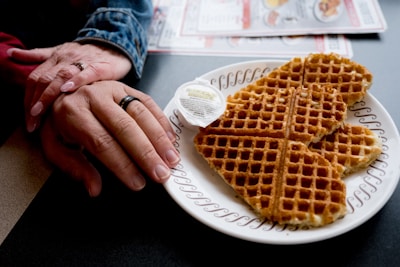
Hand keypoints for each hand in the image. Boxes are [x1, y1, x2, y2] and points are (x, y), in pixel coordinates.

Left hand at [8, 42, 131, 131]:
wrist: (116, 46)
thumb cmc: (88, 54)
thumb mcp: (60, 51)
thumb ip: (38, 55)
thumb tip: (12, 53)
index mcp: (55, 58)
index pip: (35, 78)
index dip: (27, 98)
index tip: (28, 118)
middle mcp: (65, 60)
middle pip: (44, 79)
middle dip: (35, 102)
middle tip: (31, 122)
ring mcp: (82, 62)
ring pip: (60, 77)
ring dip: (48, 95)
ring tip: (40, 112)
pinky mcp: (100, 67)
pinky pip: (86, 73)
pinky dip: (75, 81)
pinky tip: (67, 90)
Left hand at [39, 80, 179, 196]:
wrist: (59, 92)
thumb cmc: (60, 122)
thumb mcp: (55, 146)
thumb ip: (74, 167)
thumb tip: (94, 188)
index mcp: (73, 113)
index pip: (102, 142)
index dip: (122, 164)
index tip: (137, 182)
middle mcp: (95, 97)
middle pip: (125, 128)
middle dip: (146, 154)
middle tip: (160, 174)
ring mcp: (113, 89)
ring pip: (141, 114)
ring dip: (159, 139)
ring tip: (171, 159)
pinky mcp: (127, 87)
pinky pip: (148, 103)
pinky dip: (162, 122)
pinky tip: (170, 139)